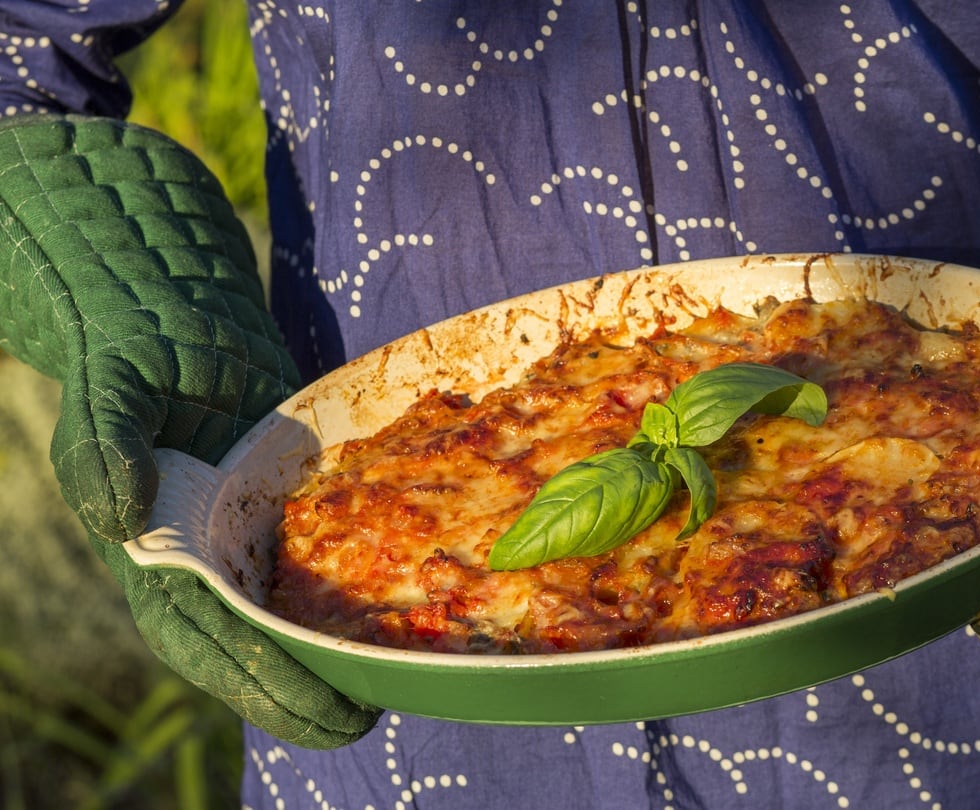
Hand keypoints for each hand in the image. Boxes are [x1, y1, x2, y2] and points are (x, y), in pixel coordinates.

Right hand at [0, 115, 379, 745]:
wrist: (178, 310)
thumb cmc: (136, 350)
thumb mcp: (111, 390)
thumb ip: (103, 446)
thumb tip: (123, 511)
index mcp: (154, 552)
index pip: (207, 639)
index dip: (263, 683)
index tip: (328, 712)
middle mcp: (203, 560)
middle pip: (253, 648)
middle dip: (306, 691)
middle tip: (370, 719)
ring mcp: (245, 539)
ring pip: (289, 616)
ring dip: (333, 656)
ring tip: (395, 687)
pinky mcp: (284, 511)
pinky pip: (318, 562)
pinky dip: (351, 593)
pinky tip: (401, 611)